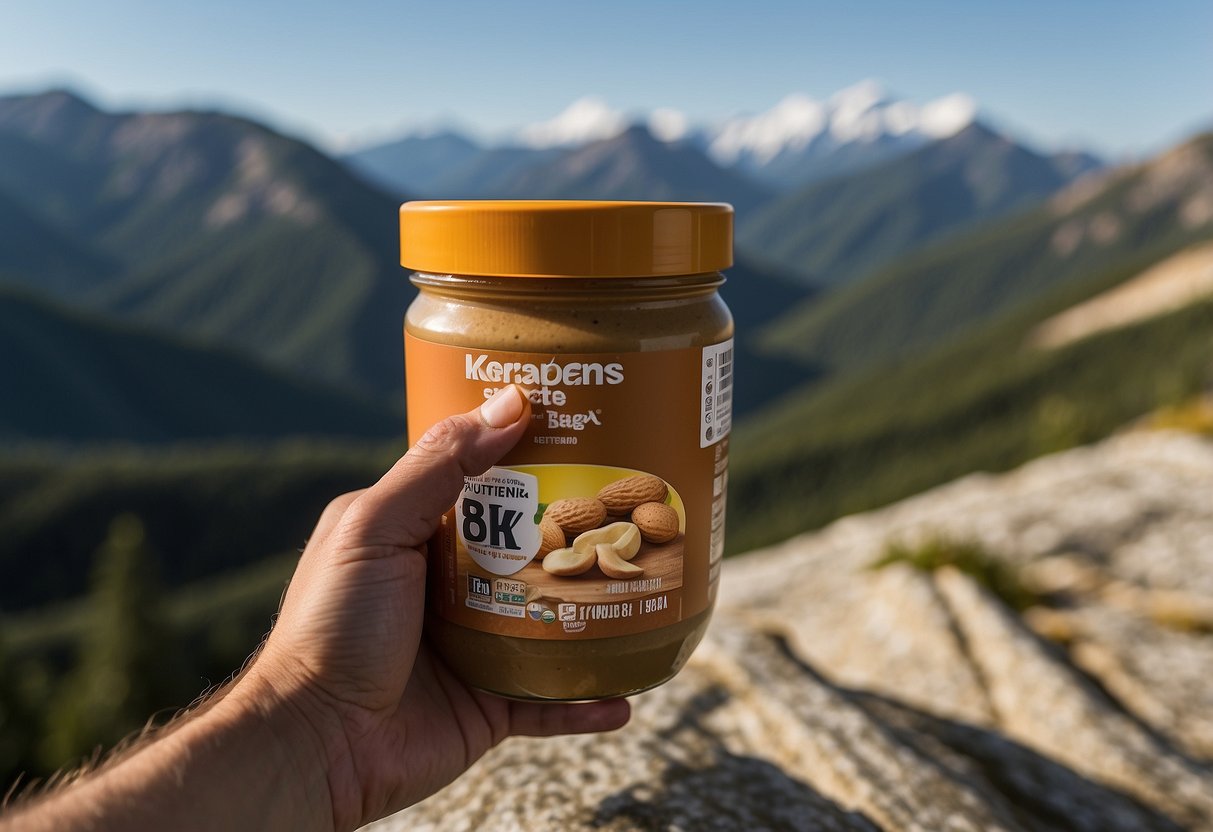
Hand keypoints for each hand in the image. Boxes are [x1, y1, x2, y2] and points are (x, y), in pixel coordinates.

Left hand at [241, 384, 629, 828]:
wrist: (315, 744)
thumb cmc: (331, 627)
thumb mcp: (376, 528)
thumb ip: (439, 466)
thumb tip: (509, 403)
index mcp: (418, 536)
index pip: (485, 484)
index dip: (531, 457)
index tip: (587, 430)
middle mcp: (451, 588)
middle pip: (531, 551)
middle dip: (580, 535)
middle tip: (636, 507)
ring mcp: (475, 648)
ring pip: (552, 623)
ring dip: (596, 613)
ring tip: (646, 591)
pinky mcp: (490, 706)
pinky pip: (552, 701)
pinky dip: (588, 700)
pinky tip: (627, 692)